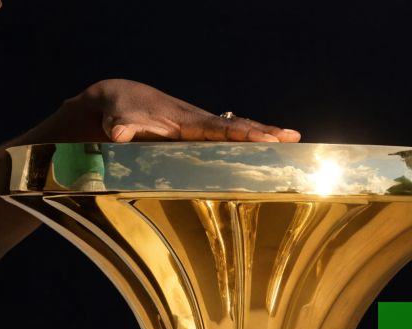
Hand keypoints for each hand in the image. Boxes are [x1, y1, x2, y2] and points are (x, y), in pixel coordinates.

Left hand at [74, 78, 301, 143]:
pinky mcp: (199, 133)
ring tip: (293, 138)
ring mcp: (200, 127)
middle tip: (292, 136)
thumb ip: (120, 128)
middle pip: (236, 126)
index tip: (264, 139)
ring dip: (264, 134)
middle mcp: (197, 121)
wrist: (121, 100)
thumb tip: (119, 134)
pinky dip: (250, 139)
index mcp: (184, 121)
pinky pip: (229, 136)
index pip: (218, 128)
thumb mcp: (118, 120)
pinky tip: (268, 146)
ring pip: (237, 129)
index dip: (241, 134)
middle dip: (264, 131)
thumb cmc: (121, 112)